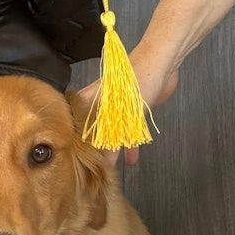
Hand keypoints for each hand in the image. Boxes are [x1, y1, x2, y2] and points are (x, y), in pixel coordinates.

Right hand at [77, 43, 178, 164]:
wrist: (161, 63)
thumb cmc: (134, 79)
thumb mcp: (119, 114)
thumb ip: (111, 140)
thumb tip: (102, 162)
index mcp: (88, 102)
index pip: (75, 126)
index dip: (74, 144)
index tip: (72, 162)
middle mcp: (99, 105)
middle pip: (93, 133)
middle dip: (94, 152)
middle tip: (91, 172)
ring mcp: (117, 108)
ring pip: (111, 134)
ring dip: (113, 152)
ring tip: (109, 170)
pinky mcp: (134, 111)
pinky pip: (130, 132)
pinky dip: (132, 144)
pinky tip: (132, 159)